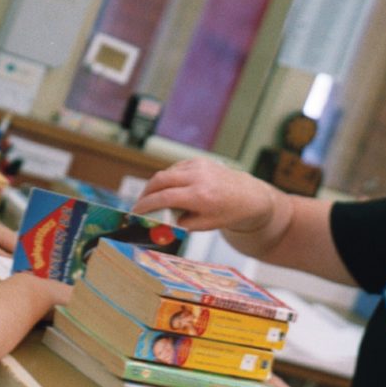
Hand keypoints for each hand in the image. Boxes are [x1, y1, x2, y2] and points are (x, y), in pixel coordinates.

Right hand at [131, 158, 276, 232]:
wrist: (250, 196)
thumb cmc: (229, 213)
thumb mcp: (205, 225)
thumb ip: (181, 222)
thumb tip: (159, 219)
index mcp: (201, 196)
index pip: (164, 198)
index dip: (146, 205)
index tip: (135, 211)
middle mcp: (198, 177)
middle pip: (159, 180)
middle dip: (145, 192)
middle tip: (140, 204)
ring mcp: (198, 166)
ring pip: (166, 173)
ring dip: (155, 186)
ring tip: (153, 199)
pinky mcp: (198, 161)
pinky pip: (175, 169)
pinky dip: (167, 179)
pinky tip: (168, 190)